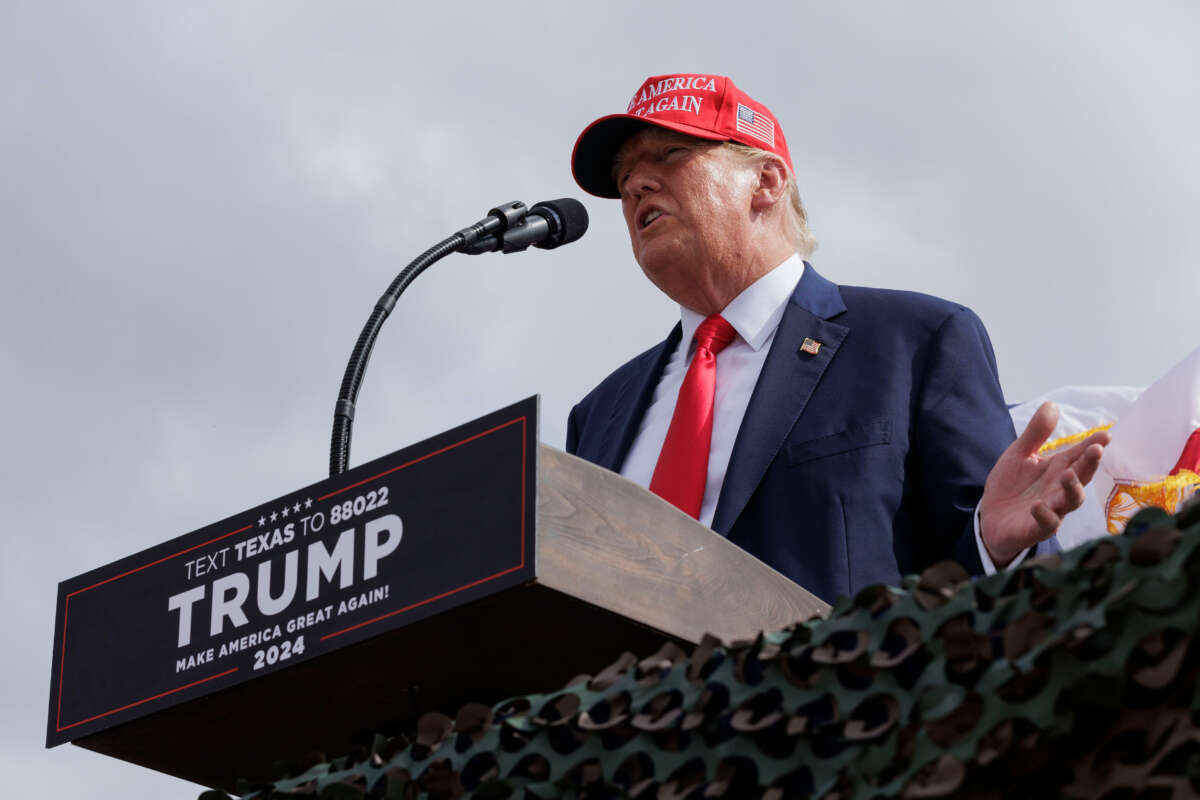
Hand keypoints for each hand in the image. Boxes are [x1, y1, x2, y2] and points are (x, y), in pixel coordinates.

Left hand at [979, 401, 1110, 566]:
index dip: (1093, 445)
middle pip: (1081, 476)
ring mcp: (1052, 510)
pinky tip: (1038, 505)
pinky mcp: (1036, 528)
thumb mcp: (1019, 454)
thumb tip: (1052, 404)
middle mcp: (1060, 489)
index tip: (1106, 435)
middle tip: (1096, 450)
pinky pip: (1046, 524)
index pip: (1079, 455)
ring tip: (1068, 474)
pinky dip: (1045, 515)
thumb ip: (1036, 433)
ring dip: (1072, 488)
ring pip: (1070, 501)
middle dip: (1089, 464)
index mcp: (1058, 469)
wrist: (991, 518)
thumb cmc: (1011, 485)